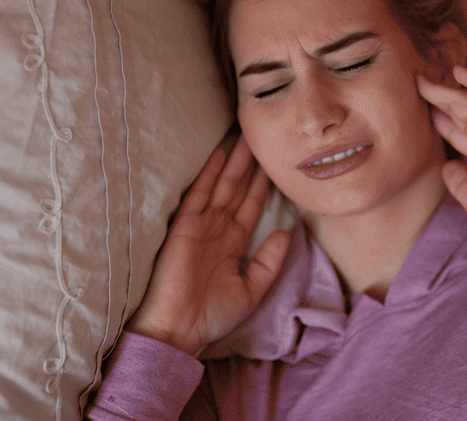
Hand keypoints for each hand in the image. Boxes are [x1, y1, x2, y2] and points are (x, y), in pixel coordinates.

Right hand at [125, 137, 290, 354]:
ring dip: (235, 162)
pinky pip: (198, 193)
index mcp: (233, 243)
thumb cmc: (212, 316)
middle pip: (237, 190)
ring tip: (247, 138)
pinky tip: (219, 153)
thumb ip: (269, 261)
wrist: (180, 329)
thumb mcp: (251, 289)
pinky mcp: (185, 226)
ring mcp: (201, 225)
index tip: (274, 165)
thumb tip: (287, 232)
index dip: (262, 186)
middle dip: (250, 165)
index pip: (251, 207)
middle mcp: (218, 229)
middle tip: (261, 139)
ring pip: (222, 185)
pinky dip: (209, 173)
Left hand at [417, 65, 466, 243]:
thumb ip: (460, 182)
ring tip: (420, 79)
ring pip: (465, 101)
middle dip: (440, 101)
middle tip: (420, 87)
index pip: (463, 134)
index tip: (430, 115)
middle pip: (461, 114)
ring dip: (442, 90)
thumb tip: (447, 168)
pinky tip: (457, 71)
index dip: (445, 124)